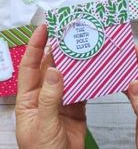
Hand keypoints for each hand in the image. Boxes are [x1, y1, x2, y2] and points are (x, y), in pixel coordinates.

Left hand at [15, 25, 86, 148]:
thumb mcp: (43, 124)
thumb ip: (49, 98)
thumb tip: (55, 71)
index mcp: (29, 97)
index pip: (29, 65)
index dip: (35, 46)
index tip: (43, 29)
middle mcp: (45, 93)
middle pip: (50, 66)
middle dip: (58, 49)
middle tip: (68, 35)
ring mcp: (61, 97)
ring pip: (67, 74)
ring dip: (74, 62)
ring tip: (82, 47)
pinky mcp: (75, 103)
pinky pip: (80, 86)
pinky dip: (86, 77)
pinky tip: (91, 69)